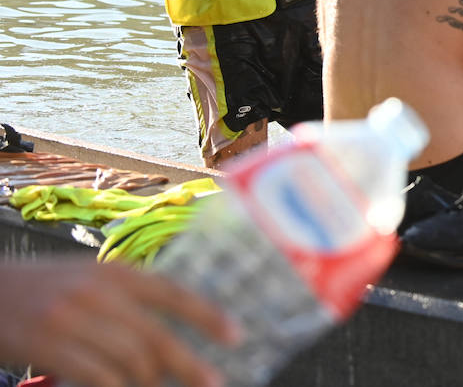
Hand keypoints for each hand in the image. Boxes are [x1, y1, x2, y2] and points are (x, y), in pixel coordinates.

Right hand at [0, 259, 237, 386]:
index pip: (174, 293)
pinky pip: (98, 376)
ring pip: (130, 360)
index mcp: (115, 272)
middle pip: (157, 335)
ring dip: (151, 382)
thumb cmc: (41, 288)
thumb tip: (170, 324)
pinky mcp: (48, 344)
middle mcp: (99, 292)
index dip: (208, 316)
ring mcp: (72, 319)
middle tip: (212, 382)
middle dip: (189, 363)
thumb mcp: (87, 278)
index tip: (235, 336)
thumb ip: (126, 295)